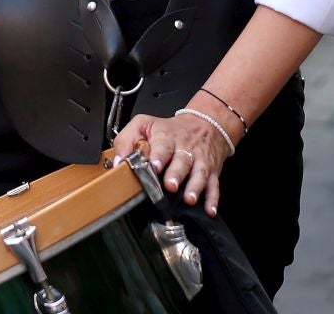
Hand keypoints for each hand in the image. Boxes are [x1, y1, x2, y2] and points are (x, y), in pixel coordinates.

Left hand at [116, 105, 235, 215]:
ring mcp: (200, 161)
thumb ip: (127, 140)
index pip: (163, 146)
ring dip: (195, 187)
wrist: (205, 123)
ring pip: (200, 173)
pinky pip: (214, 185)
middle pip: (182, 161)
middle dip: (176, 174)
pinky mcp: (212, 171)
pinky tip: (209, 210)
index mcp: (167, 138)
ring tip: (189, 199)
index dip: (158, 157)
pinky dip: (213, 199)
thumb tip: (118, 162)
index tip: (154, 167)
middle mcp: (185, 149)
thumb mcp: (144, 124)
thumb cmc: (171, 129)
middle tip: (170, 186)